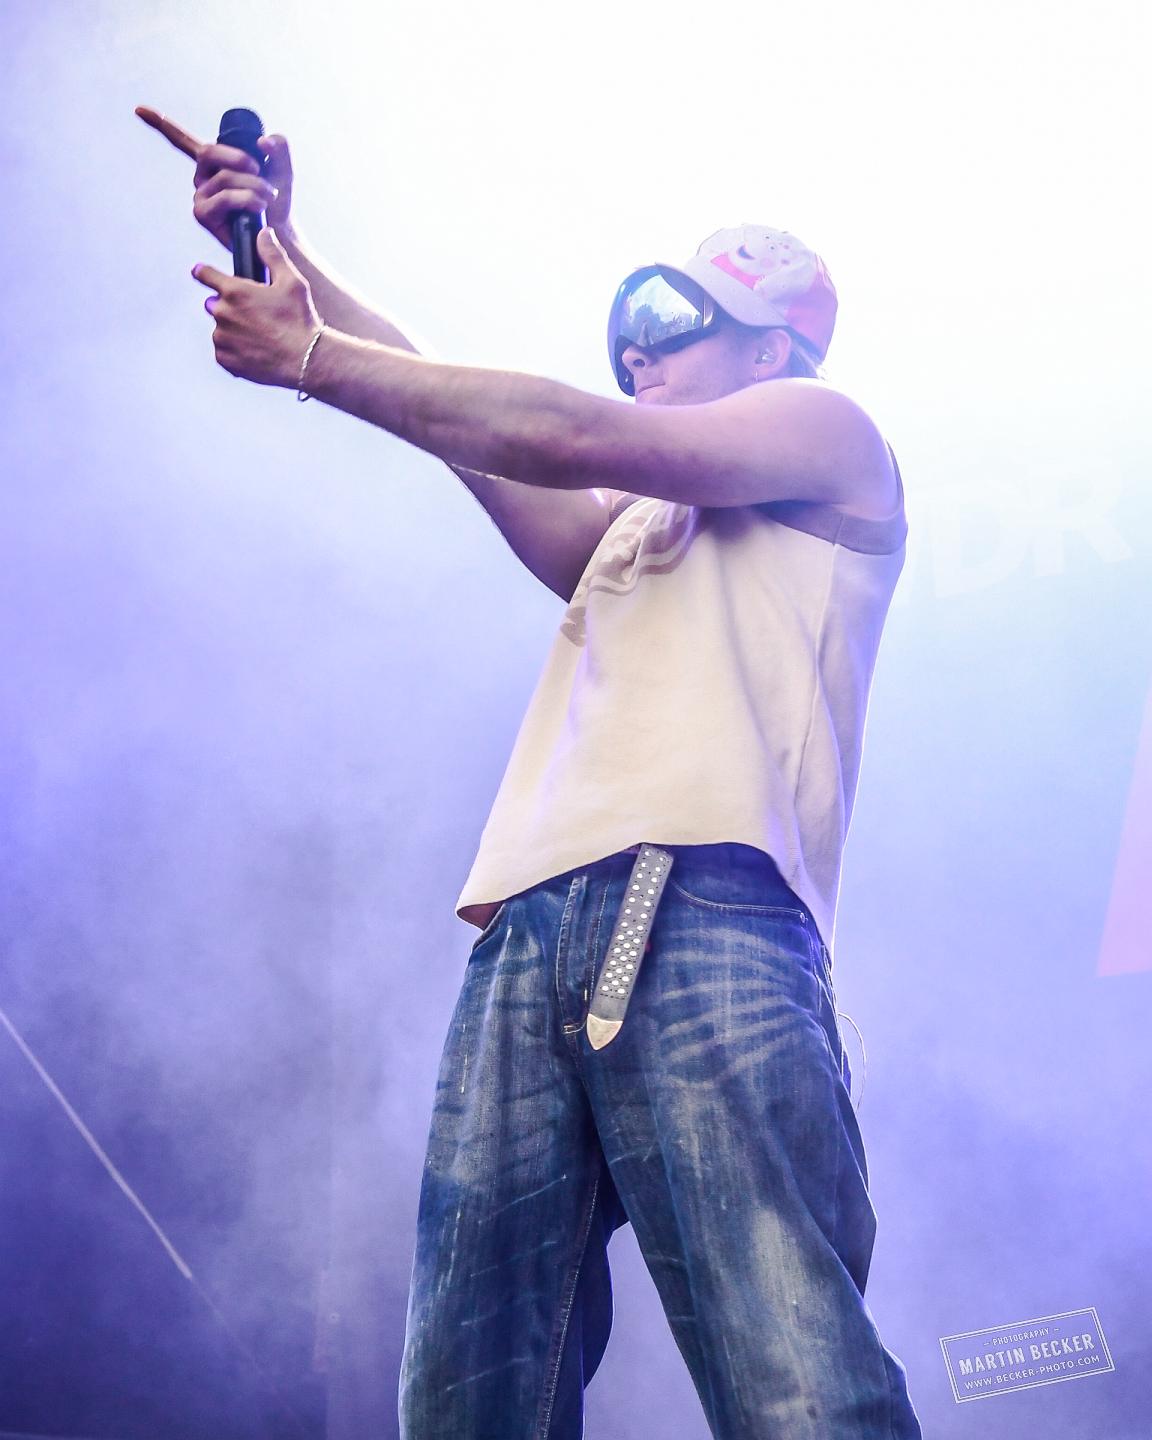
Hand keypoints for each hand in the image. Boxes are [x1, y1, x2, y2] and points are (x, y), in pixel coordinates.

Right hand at [135, 105, 293, 248]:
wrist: (279, 235)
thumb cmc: (276, 203)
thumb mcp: (282, 169)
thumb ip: (279, 148)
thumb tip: (263, 141)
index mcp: (213, 164)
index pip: (183, 141)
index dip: (161, 124)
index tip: (139, 109)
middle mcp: (201, 178)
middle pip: (208, 152)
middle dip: (238, 158)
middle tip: (260, 169)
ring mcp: (200, 196)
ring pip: (225, 177)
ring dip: (254, 185)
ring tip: (267, 197)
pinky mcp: (203, 214)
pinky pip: (225, 196)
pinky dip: (247, 199)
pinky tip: (258, 208)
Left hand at [192, 229, 321, 387]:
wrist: (306, 360)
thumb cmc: (300, 320)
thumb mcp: (292, 281)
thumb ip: (272, 255)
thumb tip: (263, 233)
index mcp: (234, 291)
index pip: (205, 274)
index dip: (203, 272)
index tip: (200, 272)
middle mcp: (223, 314)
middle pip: (213, 304)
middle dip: (228, 306)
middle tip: (253, 315)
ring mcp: (223, 339)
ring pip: (220, 329)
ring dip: (232, 330)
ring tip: (258, 336)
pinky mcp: (226, 361)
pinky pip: (223, 351)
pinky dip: (235, 351)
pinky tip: (255, 350)